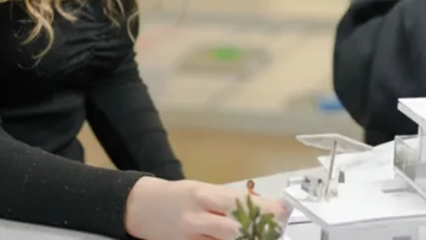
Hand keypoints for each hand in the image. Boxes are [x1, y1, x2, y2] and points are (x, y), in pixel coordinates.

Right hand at [125, 177, 288, 239]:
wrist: (143, 208)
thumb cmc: (178, 196)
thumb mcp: (202, 190)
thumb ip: (227, 200)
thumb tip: (260, 207)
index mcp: (203, 194)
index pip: (238, 201)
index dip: (263, 208)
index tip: (282, 211)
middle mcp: (196, 216)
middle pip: (233, 227)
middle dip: (258, 229)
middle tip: (275, 228)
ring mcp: (190, 236)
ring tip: (259, 236)